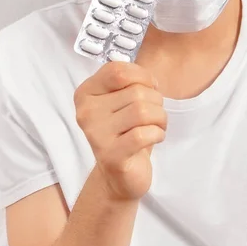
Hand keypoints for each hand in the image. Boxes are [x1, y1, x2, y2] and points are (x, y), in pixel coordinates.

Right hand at [73, 61, 166, 201]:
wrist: (118, 175)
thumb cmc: (126, 131)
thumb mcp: (123, 100)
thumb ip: (130, 82)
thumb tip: (149, 79)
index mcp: (86, 93)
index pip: (118, 71)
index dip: (143, 76)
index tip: (150, 88)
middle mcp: (86, 112)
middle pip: (136, 91)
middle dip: (156, 101)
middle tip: (155, 114)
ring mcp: (96, 134)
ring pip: (143, 111)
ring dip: (160, 117)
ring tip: (157, 126)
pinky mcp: (111, 155)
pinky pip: (144, 134)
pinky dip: (158, 133)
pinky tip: (155, 138)